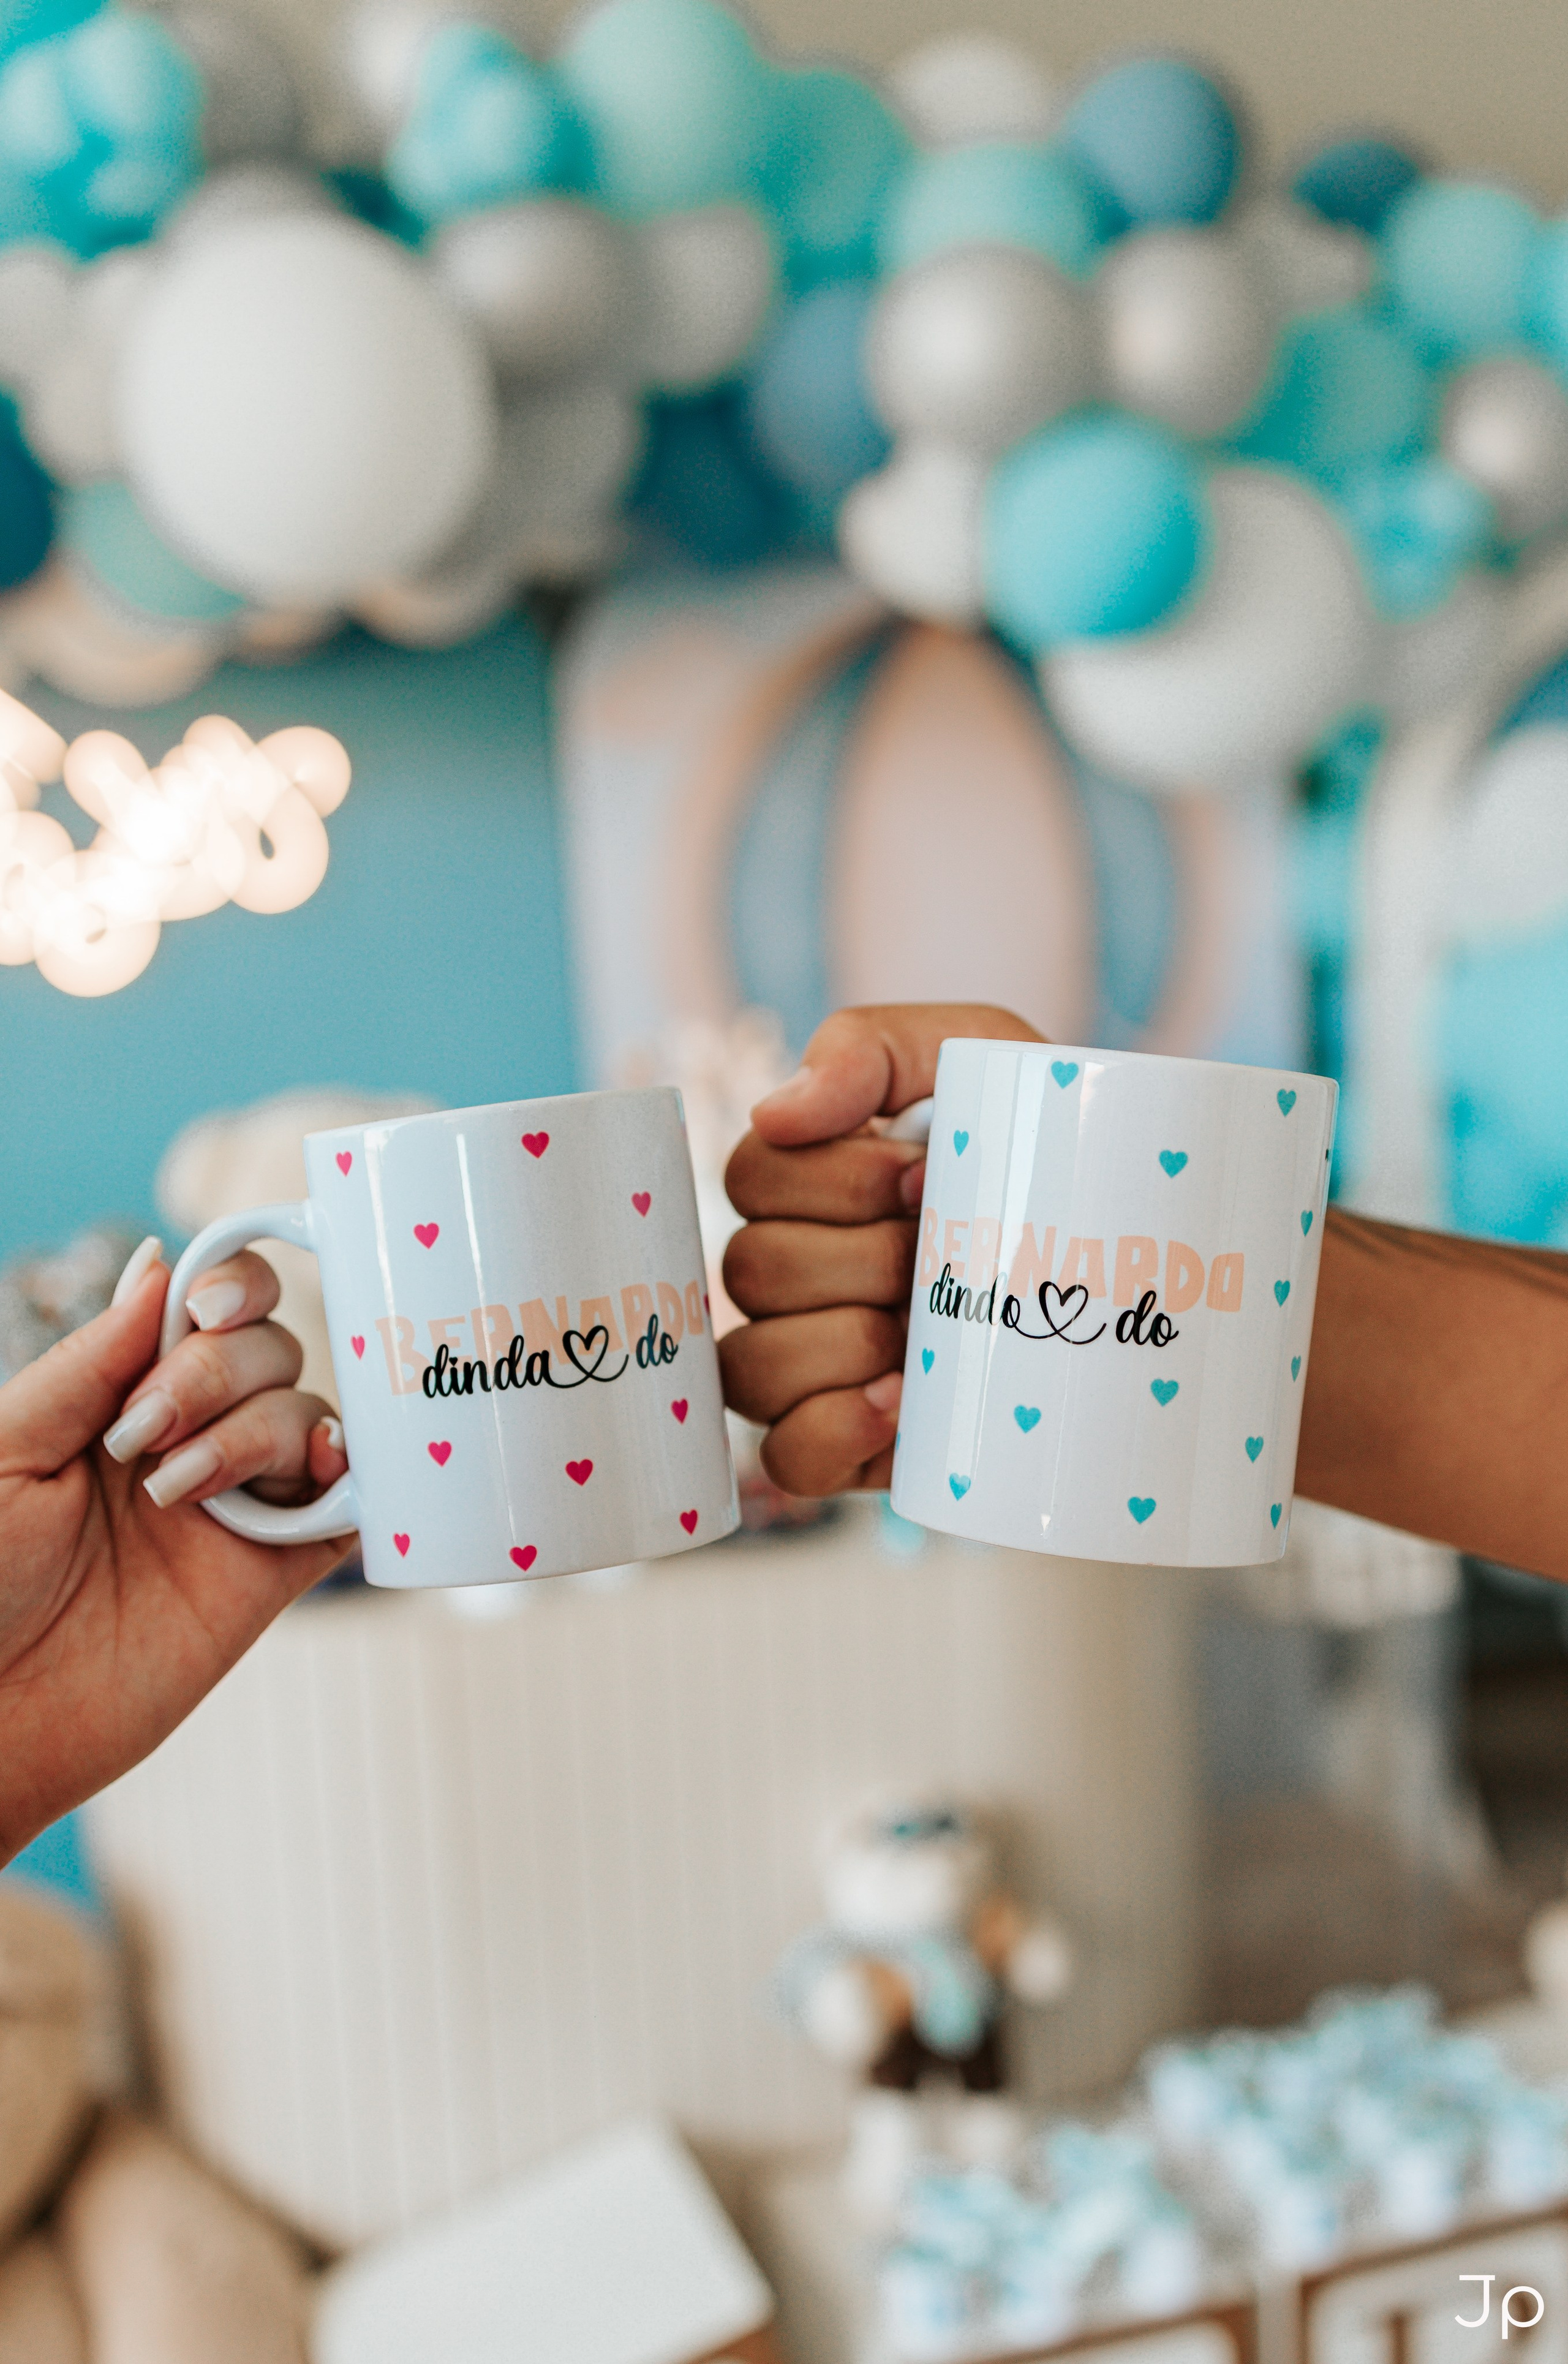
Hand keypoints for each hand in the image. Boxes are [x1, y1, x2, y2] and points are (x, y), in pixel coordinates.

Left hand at [0, 1241, 350, 1860]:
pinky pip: (348, 1509)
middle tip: (143, 1437)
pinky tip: (316, 1473)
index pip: (214, 1308)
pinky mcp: (271, 1575)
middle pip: (272, 1351)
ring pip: (308, 1418)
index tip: (202, 1310)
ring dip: (253, 1433)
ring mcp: (236, 1505)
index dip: (233, 1287)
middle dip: (218, 1373)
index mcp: (124, 1397)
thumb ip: (88, 1361)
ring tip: (175, 1492)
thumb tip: (161, 1264)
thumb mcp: (7, 1450)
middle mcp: (192, 1439)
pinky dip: (350, 1478)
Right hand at [720, 1004, 1044, 1495]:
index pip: (752, 1178)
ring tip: (927, 1332)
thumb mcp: (973, 1052)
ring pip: (754, 1368)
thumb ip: (865, 1049)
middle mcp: (790, 1275)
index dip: (836, 1183)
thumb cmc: (1037, 1138)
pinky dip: (831, 1429)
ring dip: (844, 1343)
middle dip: (862, 1259)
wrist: (1130, 1244)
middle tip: (946, 1254)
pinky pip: (788, 1456)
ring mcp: (811, 1363)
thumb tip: (774, 1113)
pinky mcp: (848, 1441)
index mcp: (803, 1184)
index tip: (928, 1179)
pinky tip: (898, 1402)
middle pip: (752, 1271)